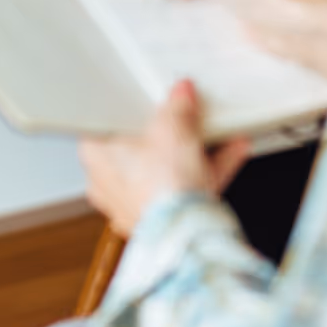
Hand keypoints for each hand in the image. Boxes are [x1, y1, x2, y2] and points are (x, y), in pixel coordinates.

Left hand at [79, 80, 250, 236]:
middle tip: (187, 120)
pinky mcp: (161, 221)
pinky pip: (183, 189)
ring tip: (218, 136)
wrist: (184, 232)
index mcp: (96, 157)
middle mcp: (109, 185)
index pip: (105, 125)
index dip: (129, 112)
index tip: (148, 105)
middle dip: (170, 134)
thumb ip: (177, 105)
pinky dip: (205, 173)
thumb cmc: (162, 184)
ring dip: (193, 153)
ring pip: (165, 170)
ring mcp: (135, 205)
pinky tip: (231, 154)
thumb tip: (180, 94)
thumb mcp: (173, 127)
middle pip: (140, 149)